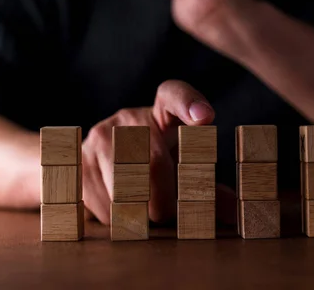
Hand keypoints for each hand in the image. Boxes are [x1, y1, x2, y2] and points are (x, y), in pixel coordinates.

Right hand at [81, 80, 235, 224]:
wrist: (101, 160)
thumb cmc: (156, 163)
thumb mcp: (182, 166)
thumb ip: (209, 187)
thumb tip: (236, 211)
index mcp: (161, 112)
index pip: (174, 95)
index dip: (190, 103)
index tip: (206, 118)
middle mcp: (129, 118)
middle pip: (153, 161)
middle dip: (164, 198)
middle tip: (166, 213)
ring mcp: (99, 135)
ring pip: (125, 187)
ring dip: (140, 212)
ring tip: (142, 210)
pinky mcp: (78, 160)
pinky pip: (102, 203)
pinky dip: (117, 218)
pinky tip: (119, 209)